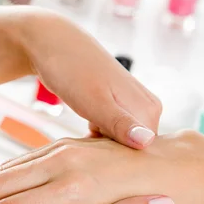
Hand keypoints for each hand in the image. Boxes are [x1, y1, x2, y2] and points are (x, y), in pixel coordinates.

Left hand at [21, 10, 160, 148]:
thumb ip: (120, 124)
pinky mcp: (121, 105)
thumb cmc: (71, 70)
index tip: (90, 151)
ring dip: (99, 143)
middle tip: (82, 139)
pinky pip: (113, 132)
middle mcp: (149, 108)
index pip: (141, 154)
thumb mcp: (94, 102)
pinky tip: (84, 126)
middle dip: (107, 152)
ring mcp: (135, 106)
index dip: (114, 159)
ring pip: (120, 141)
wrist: (53, 43)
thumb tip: (146, 142)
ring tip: (82, 129)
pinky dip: (97, 134)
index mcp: (149, 110)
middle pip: (132, 149)